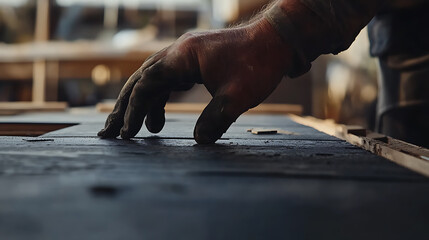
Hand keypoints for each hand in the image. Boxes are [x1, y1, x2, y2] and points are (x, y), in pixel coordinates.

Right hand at [98, 18, 292, 143]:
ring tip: (139, 130)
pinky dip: (161, 97)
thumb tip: (199, 141)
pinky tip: (159, 114)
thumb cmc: (258, 63)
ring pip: (154, 80)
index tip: (128, 134)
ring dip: (143, 104)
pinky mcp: (194, 61)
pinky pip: (169, 79)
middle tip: (111, 132)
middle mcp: (178, 52)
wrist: (275, 40)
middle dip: (126, 107)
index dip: (135, 111)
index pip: (147, 85)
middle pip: (142, 80)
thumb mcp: (237, 96)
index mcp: (183, 56)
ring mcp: (186, 55)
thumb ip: (215, 120)